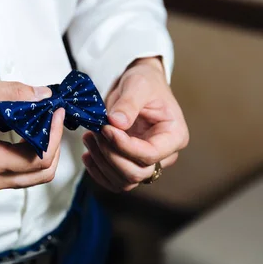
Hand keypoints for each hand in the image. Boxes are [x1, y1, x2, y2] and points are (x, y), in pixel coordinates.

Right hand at [0, 79, 65, 192]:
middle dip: (54, 146)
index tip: (56, 111)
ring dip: (43, 153)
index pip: (39, 159)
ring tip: (43, 125)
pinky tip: (26, 134)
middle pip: (42, 174)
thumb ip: (13, 93)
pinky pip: (17, 176)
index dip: (55, 135)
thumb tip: (43, 94)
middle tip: (54, 120)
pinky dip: (29, 158)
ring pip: (31, 178)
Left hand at [82, 57, 188, 191]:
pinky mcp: (132, 165)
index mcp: (174, 136)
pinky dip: (98, 171)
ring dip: (102, 163)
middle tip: (94, 133)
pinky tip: (88, 154)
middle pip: (137, 173)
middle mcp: (165, 155)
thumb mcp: (138, 85)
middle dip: (110, 155)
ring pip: (124, 181)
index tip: (106, 129)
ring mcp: (148, 163)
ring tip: (89, 137)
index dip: (124, 146)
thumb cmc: (146, 83)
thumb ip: (129, 103)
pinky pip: (115, 181)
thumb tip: (116, 123)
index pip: (150, 155)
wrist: (139, 86)